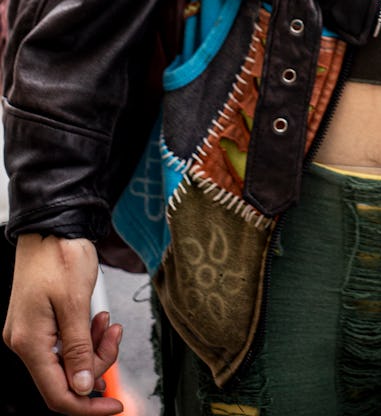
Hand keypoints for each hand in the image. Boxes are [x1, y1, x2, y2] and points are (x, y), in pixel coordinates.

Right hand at [3, 234, 123, 413]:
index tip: (114, 404)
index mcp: (30, 342)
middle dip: (97, 363)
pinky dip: (85, 336)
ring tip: (107, 322)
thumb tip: (81, 388)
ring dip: (93, 346)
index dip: (88, 405)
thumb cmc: (60, 254)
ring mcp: (30, 332)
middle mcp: (24, 342)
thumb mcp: (76, 302)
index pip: (58, 394)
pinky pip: (65, 343)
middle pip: (65, 378)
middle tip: (115, 336)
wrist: (52, 224)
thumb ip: (79, 350)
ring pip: (68, 360)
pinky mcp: (39, 322)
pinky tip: (97, 319)